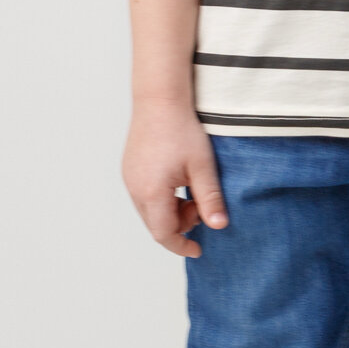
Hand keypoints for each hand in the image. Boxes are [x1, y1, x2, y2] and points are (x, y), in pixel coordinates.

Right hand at [121, 99, 228, 257]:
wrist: (160, 98)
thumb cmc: (181, 129)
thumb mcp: (202, 166)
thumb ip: (209, 199)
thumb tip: (219, 226)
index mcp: (151, 193)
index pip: (164, 234)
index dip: (182, 245)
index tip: (198, 249)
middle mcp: (135, 189)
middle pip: (156, 223)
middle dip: (180, 224)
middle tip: (200, 205)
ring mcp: (130, 178)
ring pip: (150, 209)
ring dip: (172, 210)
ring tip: (192, 189)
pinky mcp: (130, 168)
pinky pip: (145, 194)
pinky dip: (162, 198)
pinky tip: (179, 180)